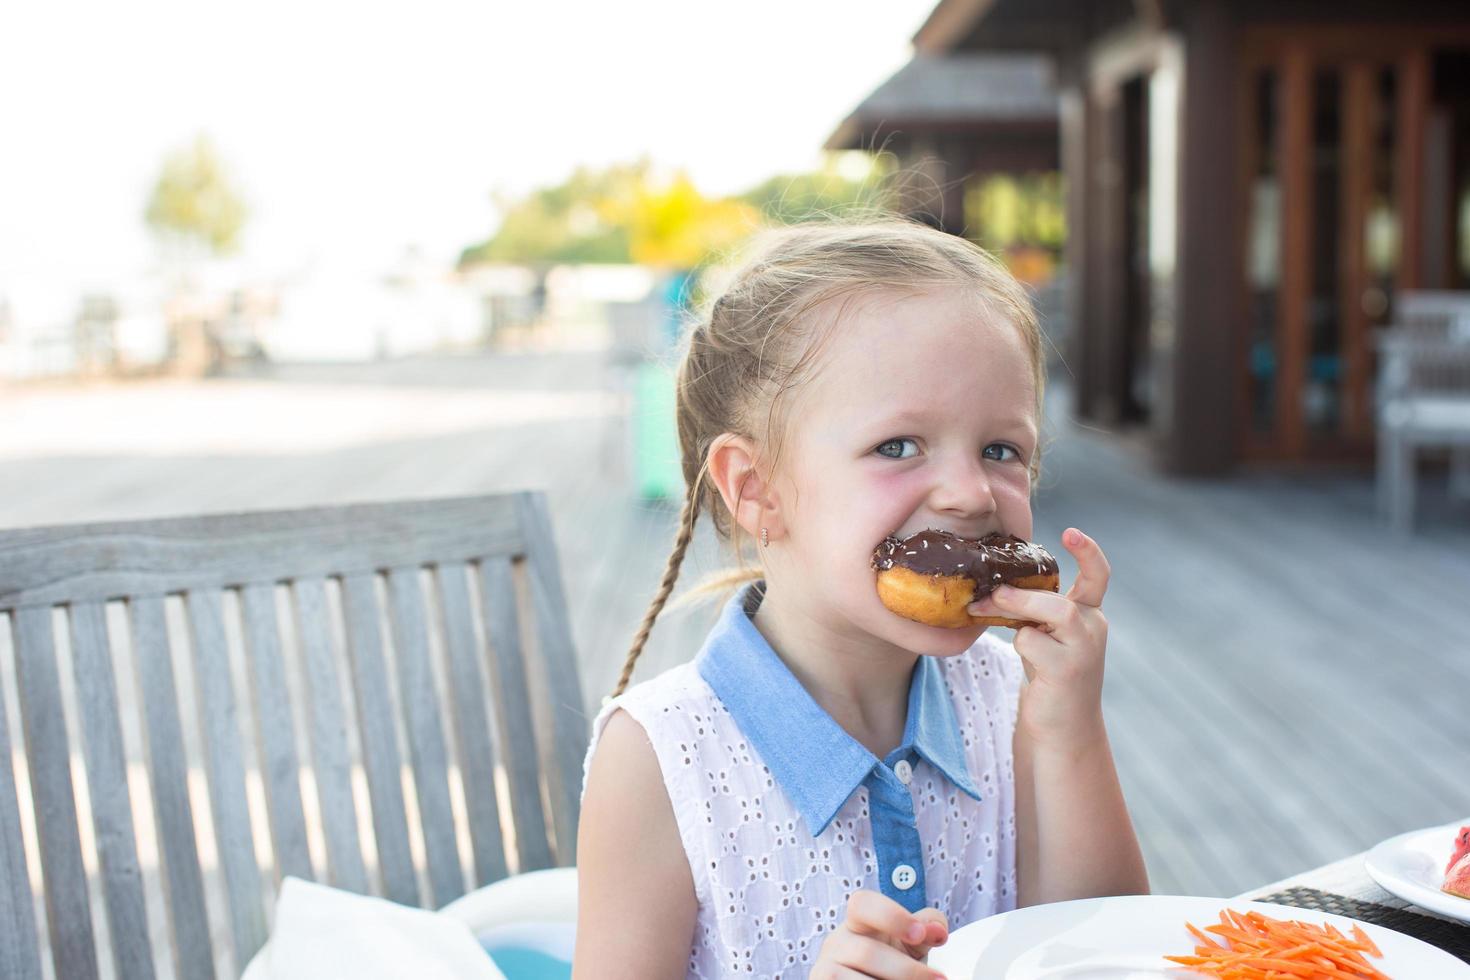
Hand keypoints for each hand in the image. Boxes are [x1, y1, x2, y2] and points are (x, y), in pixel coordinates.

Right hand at [811, 889, 949, 978]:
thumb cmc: (891, 965)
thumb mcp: (910, 944)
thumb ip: (927, 930)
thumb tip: (938, 931)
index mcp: (857, 923)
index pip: (861, 904)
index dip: (891, 916)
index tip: (919, 935)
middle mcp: (836, 943)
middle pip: (867, 952)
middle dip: (907, 970)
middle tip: (939, 979)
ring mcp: (825, 969)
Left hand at [967, 527, 1109, 751]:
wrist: (1062, 729)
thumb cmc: (1049, 676)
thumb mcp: (1044, 636)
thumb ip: (1031, 611)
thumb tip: (991, 587)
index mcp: (1089, 615)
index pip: (1098, 576)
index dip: (1088, 551)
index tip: (1070, 532)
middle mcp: (1093, 629)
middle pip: (1060, 599)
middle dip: (1020, 595)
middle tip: (987, 596)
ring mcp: (1084, 652)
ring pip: (1055, 612)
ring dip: (1017, 609)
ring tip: (987, 611)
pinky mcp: (1068, 672)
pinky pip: (1034, 643)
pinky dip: (1019, 644)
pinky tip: (1022, 660)